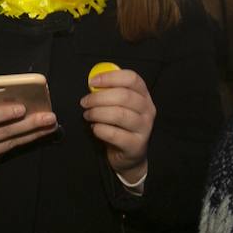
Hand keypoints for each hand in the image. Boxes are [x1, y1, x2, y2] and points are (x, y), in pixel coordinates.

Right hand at [0, 96, 56, 170]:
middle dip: (30, 125)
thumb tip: (10, 97)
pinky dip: (19, 143)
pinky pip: (3, 152)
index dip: (4, 114)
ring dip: (31, 135)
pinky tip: (34, 135)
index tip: (23, 108)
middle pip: (3, 134)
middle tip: (50, 118)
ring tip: (50, 126)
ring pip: (8, 145)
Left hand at [81, 68, 155, 182]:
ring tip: (88, 115)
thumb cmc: (120, 126)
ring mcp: (144, 128)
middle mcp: (148, 110)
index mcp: (143, 95)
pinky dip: (100, 129)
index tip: (92, 81)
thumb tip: (94, 82)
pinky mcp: (136, 145)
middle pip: (124, 96)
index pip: (131, 78)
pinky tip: (95, 128)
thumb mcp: (118, 105)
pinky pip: (115, 134)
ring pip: (119, 114)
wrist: (128, 155)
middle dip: (99, 97)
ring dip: (98, 113)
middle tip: (85, 102)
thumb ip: (109, 91)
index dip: (110, 77)